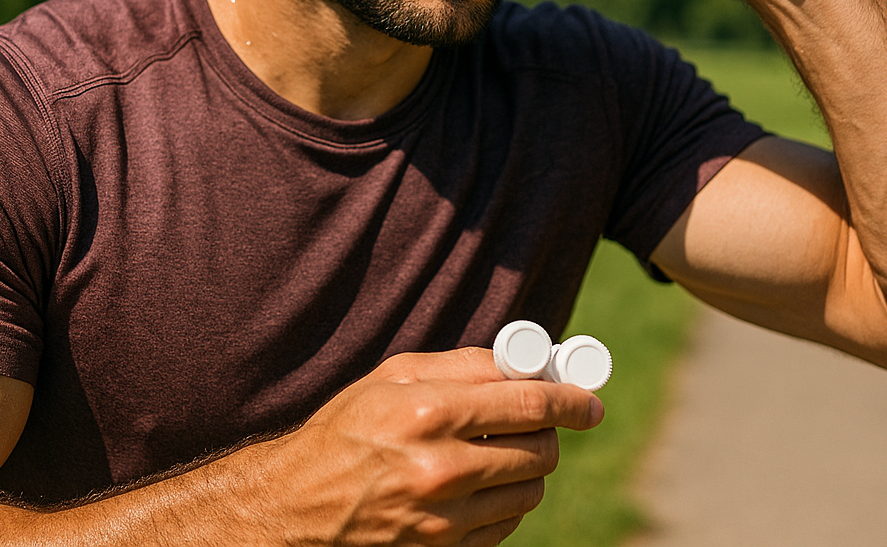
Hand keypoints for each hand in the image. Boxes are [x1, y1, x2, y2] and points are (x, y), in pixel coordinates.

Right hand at [242, 347, 602, 545]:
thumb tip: (525, 361)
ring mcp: (443, 518)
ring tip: (501, 452)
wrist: (299, 505)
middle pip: (539, 450)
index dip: (570, 400)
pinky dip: (506, 503)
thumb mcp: (393, 378)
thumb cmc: (347, 430)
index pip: (529, 404)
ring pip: (529, 491)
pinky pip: (506, 525)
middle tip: (539, 422)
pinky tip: (480, 485)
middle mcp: (440, 468)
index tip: (587, 401)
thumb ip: (463, 366)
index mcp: (428, 413)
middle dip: (549, 432)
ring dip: (529, 468)